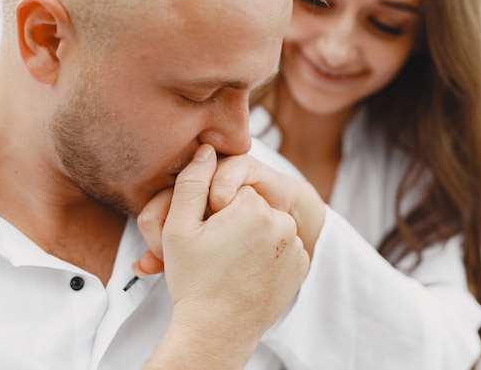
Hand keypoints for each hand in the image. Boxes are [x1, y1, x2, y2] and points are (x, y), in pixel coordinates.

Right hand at [142, 144, 309, 368]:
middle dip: (237, 222)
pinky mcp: (301, 267)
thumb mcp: (179, 227)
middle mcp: (282, 223)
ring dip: (254, 238)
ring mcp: (296, 247)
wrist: (217, 330)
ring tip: (233, 264)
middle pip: (254, 208)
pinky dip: (270, 256)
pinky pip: (284, 248)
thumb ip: (192, 182)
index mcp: (254, 207)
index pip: (234, 192)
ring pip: (269, 227)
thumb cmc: (194, 279)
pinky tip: (249, 272)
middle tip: (219, 252)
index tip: (208, 234)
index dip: (216, 211)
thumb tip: (206, 150)